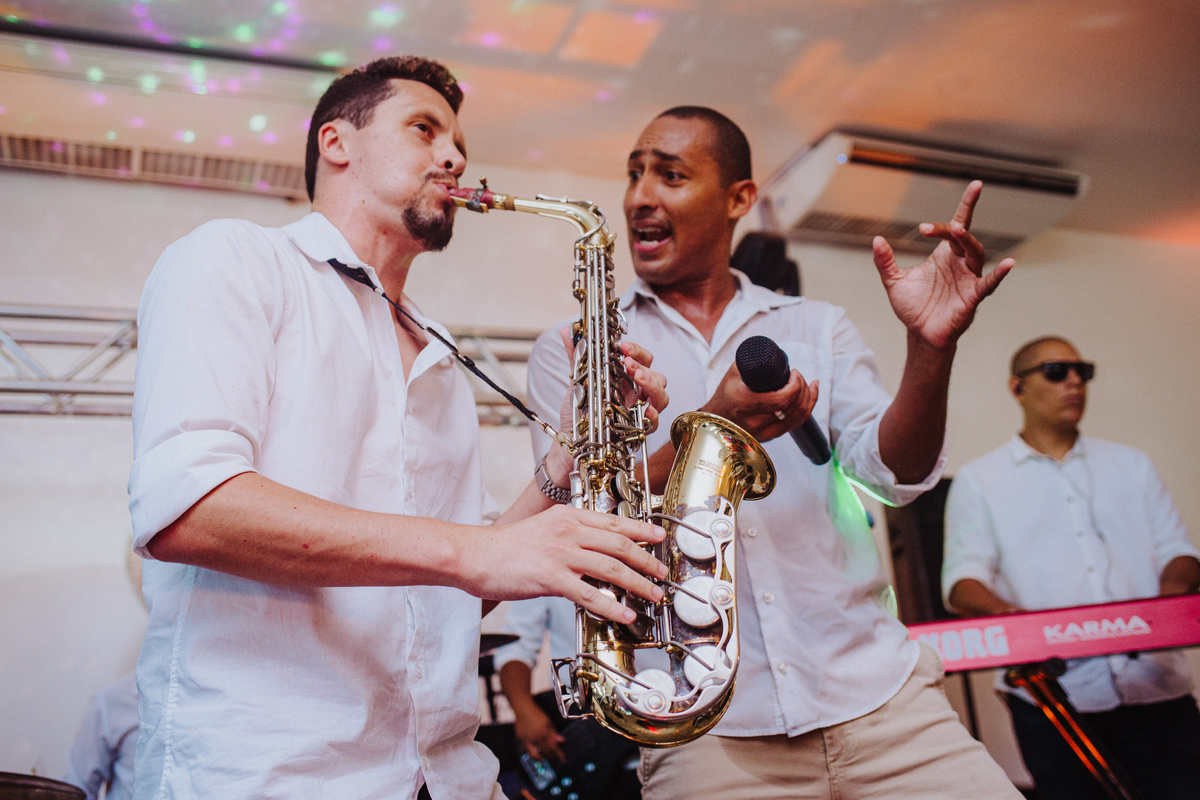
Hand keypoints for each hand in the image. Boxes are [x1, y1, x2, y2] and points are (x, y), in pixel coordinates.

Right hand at [468, 505, 666, 624]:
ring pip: (611, 568)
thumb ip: (569, 536)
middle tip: (661, 572)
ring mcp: (560, 554)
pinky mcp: (551, 577)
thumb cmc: (505, 546)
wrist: (475, 555)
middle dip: (645, 560)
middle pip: (619, 544)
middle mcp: (567, 531)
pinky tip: (624, 614)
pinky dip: (612, 605)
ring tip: (652, 594)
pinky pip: (590, 594)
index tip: (659, 538)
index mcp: (567, 517)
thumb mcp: (543, 529)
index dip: (640, 530)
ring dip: (637, 583)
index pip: (613, 521)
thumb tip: (594, 554)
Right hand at [513, 703, 566, 764]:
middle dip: (551, 760)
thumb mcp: (549, 723)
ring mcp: (526, 740)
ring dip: (540, 758)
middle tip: (556, 762)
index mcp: (544, 733)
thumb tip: (562, 741)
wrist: (523, 709)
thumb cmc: (537, 715)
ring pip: (534, 756)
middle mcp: (535, 738)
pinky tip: (536, 751)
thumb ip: (554, 733)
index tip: (563, 760)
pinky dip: (531, 752)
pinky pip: (526, 751)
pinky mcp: (519, 740)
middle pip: (544, 754)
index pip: (553, 749)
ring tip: (544, 758)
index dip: (559, 756)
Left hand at [546, 329, 669, 485]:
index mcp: (627, 379)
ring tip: (637, 378)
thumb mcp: (576, 383)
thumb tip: (566, 330)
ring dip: (652, 386)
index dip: (637, 350)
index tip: (623, 346)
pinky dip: (651, 416)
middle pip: (657, 376)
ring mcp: (640, 413)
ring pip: (662, 397)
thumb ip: (577, 357)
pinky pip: (654, 424)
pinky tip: (644, 410)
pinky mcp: (637, 433)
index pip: (643, 359)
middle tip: (628, 364)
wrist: (569, 444)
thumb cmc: (578, 413)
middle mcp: (637, 395)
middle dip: (645, 366)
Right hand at [700, 359, 817, 442]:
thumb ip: (752, 360)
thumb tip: (771, 350)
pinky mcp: (770, 437)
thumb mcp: (734, 372)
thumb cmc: (726, 392)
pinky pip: (796, 424)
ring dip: (808, 398)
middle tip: (799, 376)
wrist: (716, 418)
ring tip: (809, 384)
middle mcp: (756, 422)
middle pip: (793, 408)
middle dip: (803, 388)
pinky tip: (811, 396)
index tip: (794, 372)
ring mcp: (764, 433)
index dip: (796, 385)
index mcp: (746, 404)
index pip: (782, 399)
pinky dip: (807, 409)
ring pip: (798, 417)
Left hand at [873, 180, 1013, 348]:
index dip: (968, 204)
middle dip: (949, 228)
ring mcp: (969, 278)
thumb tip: (877, 240)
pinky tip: (1009, 264)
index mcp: (945, 254)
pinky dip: (1000, 274)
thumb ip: (885, 261)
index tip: (976, 185)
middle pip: (964, 236)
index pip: (958, 224)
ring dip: (967, 242)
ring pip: (976, 253)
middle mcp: (960, 262)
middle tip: (926, 229)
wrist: (920, 334)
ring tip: (957, 232)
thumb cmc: (913, 307)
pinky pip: (990, 283)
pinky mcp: (973, 296)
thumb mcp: (893, 281)